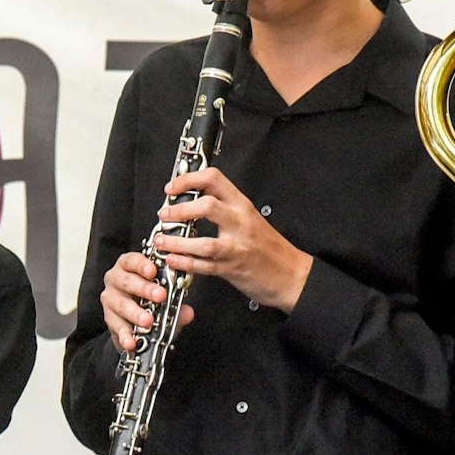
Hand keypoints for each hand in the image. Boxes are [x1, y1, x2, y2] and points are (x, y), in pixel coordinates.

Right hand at [100, 251, 193, 354]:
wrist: (133, 322)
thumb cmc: (148, 300)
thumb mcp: (165, 299)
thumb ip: (176, 305)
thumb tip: (188, 312)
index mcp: (128, 267)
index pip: (132, 260)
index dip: (142, 264)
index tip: (153, 271)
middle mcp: (116, 280)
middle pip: (127, 281)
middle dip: (145, 288)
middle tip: (160, 296)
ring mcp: (111, 299)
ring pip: (122, 304)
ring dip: (136, 313)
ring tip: (148, 321)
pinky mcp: (109, 319)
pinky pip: (117, 327)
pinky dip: (125, 335)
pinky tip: (131, 342)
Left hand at [152, 167, 311, 311]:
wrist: (292, 275)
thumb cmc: (270, 248)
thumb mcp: (250, 218)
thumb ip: (225, 208)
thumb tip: (192, 200)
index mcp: (243, 205)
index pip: (214, 179)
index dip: (188, 180)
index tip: (172, 187)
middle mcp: (240, 222)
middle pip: (207, 206)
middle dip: (179, 210)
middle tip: (164, 214)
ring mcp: (237, 247)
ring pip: (203, 242)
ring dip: (176, 242)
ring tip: (161, 241)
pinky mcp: (233, 269)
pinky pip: (204, 266)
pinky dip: (185, 263)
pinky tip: (173, 260)